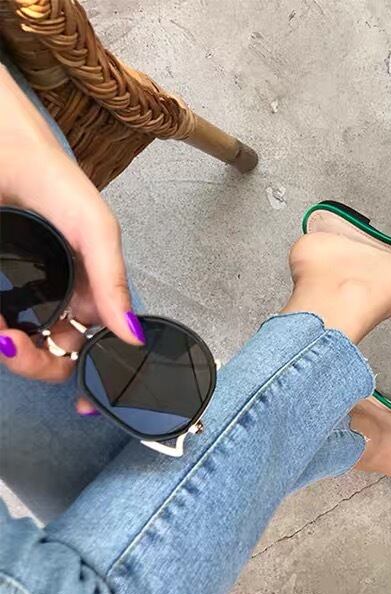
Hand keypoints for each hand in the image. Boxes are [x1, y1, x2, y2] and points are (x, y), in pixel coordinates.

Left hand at [0, 63, 142, 392]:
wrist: (5, 150)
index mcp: (87, 293)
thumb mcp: (98, 233)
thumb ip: (114, 283)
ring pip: (18, 346)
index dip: (92, 378)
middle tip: (20, 348)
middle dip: (38, 365)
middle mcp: (53, 301)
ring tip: (3, 335)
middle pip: (51, 356)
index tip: (85, 404)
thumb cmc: (57, 185)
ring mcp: (19, 296)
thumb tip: (135, 335)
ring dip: (12, 352)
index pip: (94, 346)